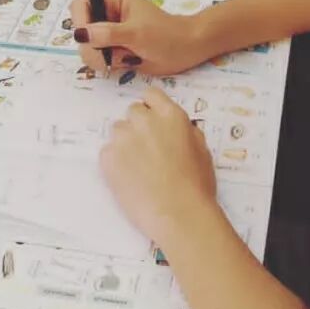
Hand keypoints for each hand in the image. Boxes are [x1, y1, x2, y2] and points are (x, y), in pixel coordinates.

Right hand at [70, 0, 210, 76]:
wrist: (186, 50)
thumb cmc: (167, 35)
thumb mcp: (137, 33)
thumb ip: (108, 33)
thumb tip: (82, 33)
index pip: (80, 5)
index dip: (80, 22)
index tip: (87, 38)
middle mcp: (107, 13)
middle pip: (80, 30)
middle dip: (95, 45)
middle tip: (115, 51)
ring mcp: (109, 32)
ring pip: (87, 48)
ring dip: (104, 57)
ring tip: (127, 55)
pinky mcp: (113, 48)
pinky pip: (98, 59)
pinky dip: (110, 63)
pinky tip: (128, 60)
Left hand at [100, 85, 217, 243]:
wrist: (179, 214)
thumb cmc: (196, 185)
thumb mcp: (202, 149)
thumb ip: (186, 131)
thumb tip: (177, 128)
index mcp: (171, 116)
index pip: (151, 95)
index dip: (152, 107)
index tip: (152, 119)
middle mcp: (145, 121)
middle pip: (133, 112)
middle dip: (139, 126)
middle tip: (147, 148)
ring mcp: (124, 139)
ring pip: (118, 131)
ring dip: (126, 143)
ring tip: (138, 166)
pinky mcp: (108, 158)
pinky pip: (107, 152)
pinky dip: (115, 162)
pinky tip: (130, 178)